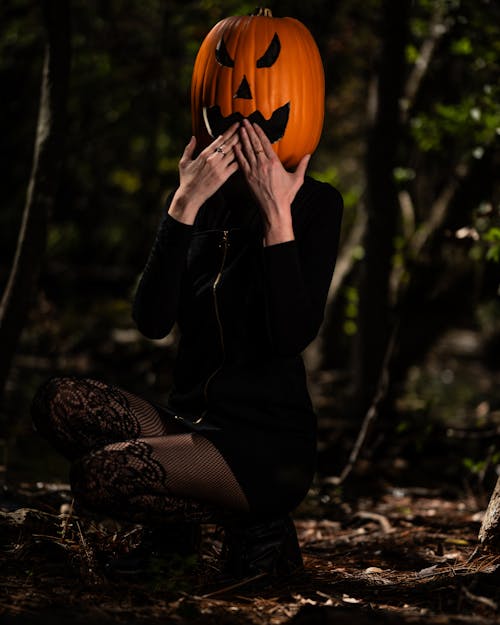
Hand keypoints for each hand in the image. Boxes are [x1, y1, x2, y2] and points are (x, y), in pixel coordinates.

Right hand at [168, 123, 239, 223]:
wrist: (190, 195)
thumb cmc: (186, 180)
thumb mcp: (184, 162)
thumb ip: (189, 148)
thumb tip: (193, 138)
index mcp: (204, 154)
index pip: (220, 139)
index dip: (230, 131)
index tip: (236, 125)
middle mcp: (213, 159)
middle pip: (229, 144)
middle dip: (239, 134)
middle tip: (247, 127)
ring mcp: (219, 168)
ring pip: (234, 153)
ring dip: (242, 145)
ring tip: (250, 138)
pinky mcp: (223, 177)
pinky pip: (235, 166)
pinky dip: (242, 160)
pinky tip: (248, 155)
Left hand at [234, 119, 309, 244]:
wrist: (274, 209)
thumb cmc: (286, 196)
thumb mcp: (297, 179)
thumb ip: (302, 165)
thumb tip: (309, 155)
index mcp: (274, 163)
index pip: (265, 143)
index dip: (259, 132)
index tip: (255, 124)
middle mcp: (263, 164)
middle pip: (254, 144)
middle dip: (249, 131)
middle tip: (244, 121)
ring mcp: (254, 171)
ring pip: (247, 151)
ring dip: (242, 139)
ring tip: (239, 129)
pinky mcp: (248, 178)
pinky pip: (241, 163)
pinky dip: (238, 153)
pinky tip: (234, 146)